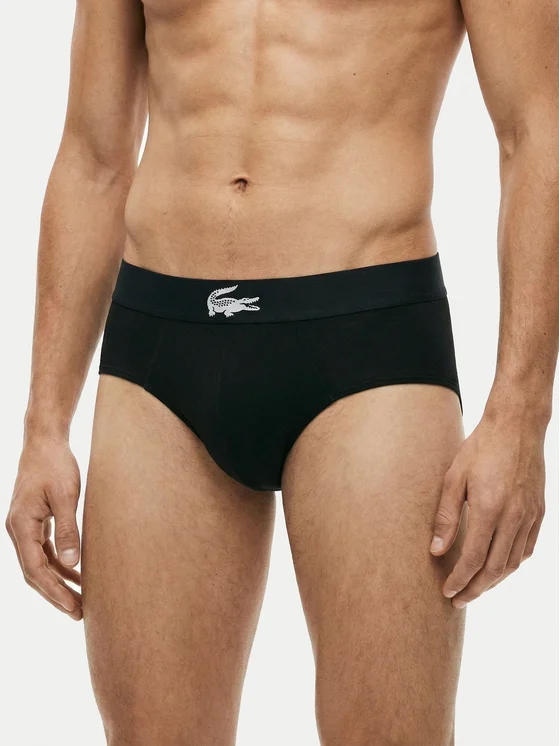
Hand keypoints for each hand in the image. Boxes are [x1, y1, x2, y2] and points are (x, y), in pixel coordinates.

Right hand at [6, 437, 81, 619]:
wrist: (45, 441)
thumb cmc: (55, 465)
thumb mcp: (65, 496)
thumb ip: (68, 530)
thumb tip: (74, 563)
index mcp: (21, 526)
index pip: (35, 570)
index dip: (54, 591)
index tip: (74, 607)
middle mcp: (18, 530)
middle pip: (34, 573)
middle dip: (56, 594)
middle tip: (79, 613)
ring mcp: (25, 527)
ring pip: (39, 564)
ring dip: (59, 582)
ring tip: (81, 600)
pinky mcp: (35, 521)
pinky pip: (45, 551)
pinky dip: (60, 564)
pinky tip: (78, 573)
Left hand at [430, 413, 545, 607]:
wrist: (517, 426)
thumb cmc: (480, 448)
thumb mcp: (454, 478)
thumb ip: (446, 516)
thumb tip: (436, 550)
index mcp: (489, 509)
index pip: (474, 559)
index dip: (460, 580)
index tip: (447, 592)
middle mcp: (513, 517)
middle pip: (495, 569)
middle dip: (475, 589)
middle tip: (459, 600)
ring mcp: (529, 515)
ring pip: (513, 562)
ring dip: (494, 580)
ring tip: (476, 587)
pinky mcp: (539, 511)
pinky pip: (528, 547)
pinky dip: (513, 563)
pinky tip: (499, 566)